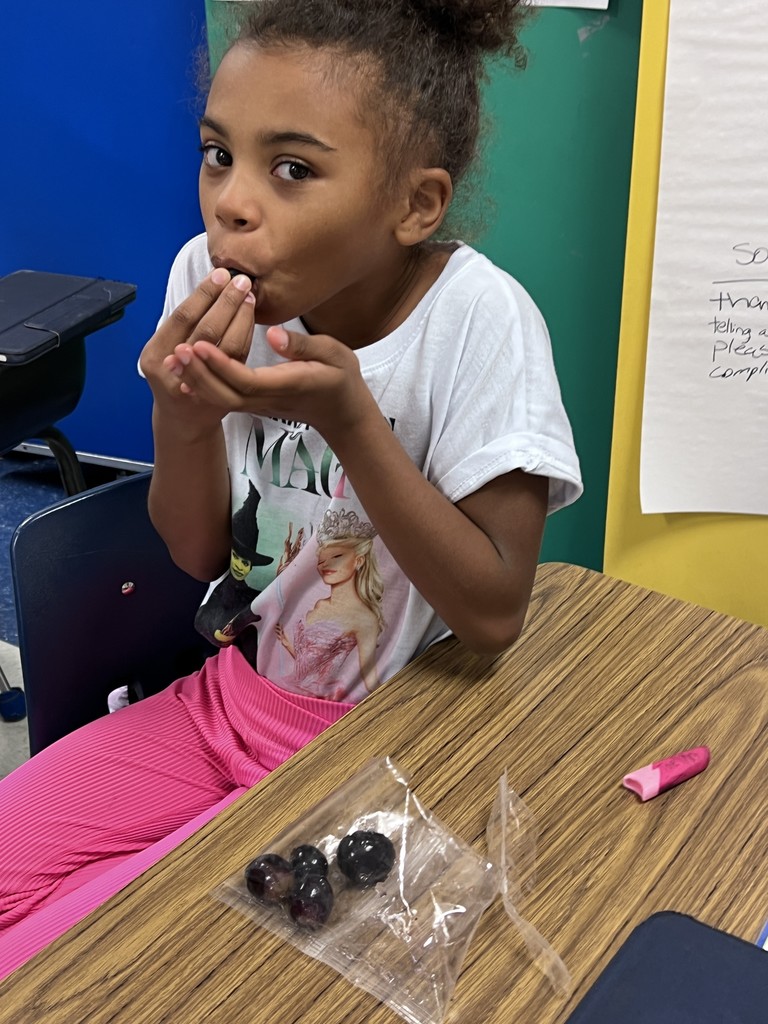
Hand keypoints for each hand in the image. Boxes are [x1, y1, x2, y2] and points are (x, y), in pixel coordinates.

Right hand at [139, 268, 255, 437]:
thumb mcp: (167, 349)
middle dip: (226, 302)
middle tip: (242, 281)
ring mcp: (197, 387)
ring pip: (225, 348)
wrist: (183, 420)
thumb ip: (184, 324)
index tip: (220, 274)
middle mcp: (173, 373)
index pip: (183, 317)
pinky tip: (251, 319)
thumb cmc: (176, 375)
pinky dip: (246, 337)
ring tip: (249, 296)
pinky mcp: (220, 396)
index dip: (204, 294)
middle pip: (206, 331)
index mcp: (154, 355)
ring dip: (240, 318)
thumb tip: (212, 283)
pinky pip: (238, 362)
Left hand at [168, 325, 377, 441]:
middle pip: (226, 394)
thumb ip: (303, 346)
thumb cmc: (341, 379)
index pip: (247, 380)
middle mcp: (269, 399)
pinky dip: (203, 384)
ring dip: (196, 380)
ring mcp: (259, 405)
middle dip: (199, 374)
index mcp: (288, 385)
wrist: (343, 414)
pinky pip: (224, 397)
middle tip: (177, 350)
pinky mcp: (253, 404)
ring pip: (221, 399)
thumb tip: (272, 335)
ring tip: (175, 356)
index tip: (200, 344)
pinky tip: (188, 367)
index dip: (221, 365)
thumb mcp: (334, 354)